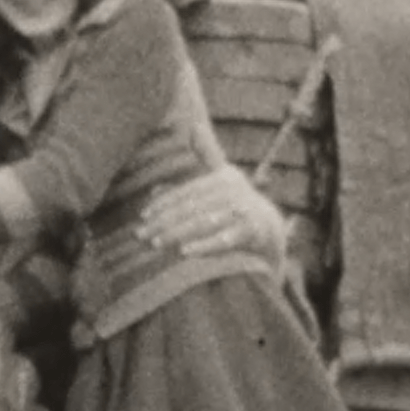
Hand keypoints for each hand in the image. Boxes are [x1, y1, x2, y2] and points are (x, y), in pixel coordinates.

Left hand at [137, 166, 286, 265]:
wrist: (269, 227)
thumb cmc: (234, 202)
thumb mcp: (220, 177)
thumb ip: (203, 158)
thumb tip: (169, 163)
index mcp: (222, 177)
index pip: (186, 191)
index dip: (163, 202)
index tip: (143, 215)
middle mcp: (234, 190)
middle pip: (191, 208)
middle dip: (163, 222)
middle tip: (141, 234)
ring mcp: (244, 210)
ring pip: (203, 223)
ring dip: (177, 233)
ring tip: (156, 243)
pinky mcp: (252, 231)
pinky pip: (224, 240)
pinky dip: (204, 246)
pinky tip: (184, 252)